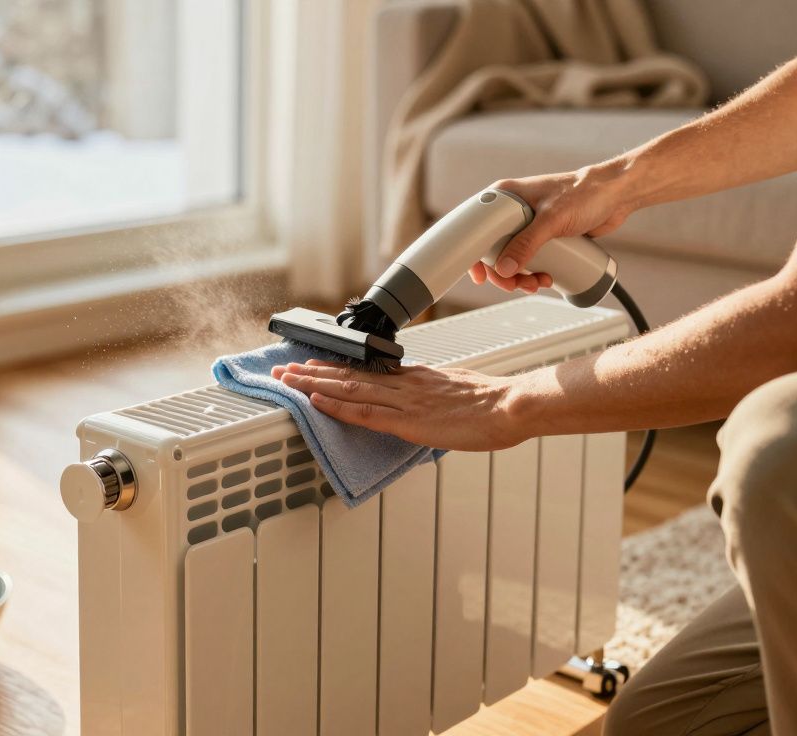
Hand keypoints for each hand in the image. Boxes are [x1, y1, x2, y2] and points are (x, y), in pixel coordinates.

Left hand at [271, 359, 525, 451]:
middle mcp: (405, 384)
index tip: (314, 364)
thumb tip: (427, 409)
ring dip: (314, 384)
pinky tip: (317, 400)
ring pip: (349, 388)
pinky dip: (338, 405)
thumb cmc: (495, 405)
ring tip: (288, 379)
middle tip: (285, 367)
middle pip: (350, 374)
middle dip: (313, 371)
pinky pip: (365, 411)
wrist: (512, 405)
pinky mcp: (409, 419)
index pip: (368, 370)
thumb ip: (436, 400)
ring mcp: (405, 400)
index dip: (336, 367)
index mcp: (418, 378)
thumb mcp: (458, 396)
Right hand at [476, 162, 635, 292]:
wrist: (615, 196)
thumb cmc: (585, 193)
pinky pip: (530, 261)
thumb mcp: (551, 219)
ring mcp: (528, 226)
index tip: (479, 274)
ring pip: (512, 259)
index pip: (477, 226)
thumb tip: (505, 268)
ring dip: (521, 278)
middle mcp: (513, 211)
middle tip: (515, 284)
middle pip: (494, 249)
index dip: (474, 253)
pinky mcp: (543, 238)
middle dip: (504, 273)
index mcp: (507, 197)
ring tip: (537, 283)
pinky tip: (545, 278)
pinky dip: (534, 274)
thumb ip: (526, 243)